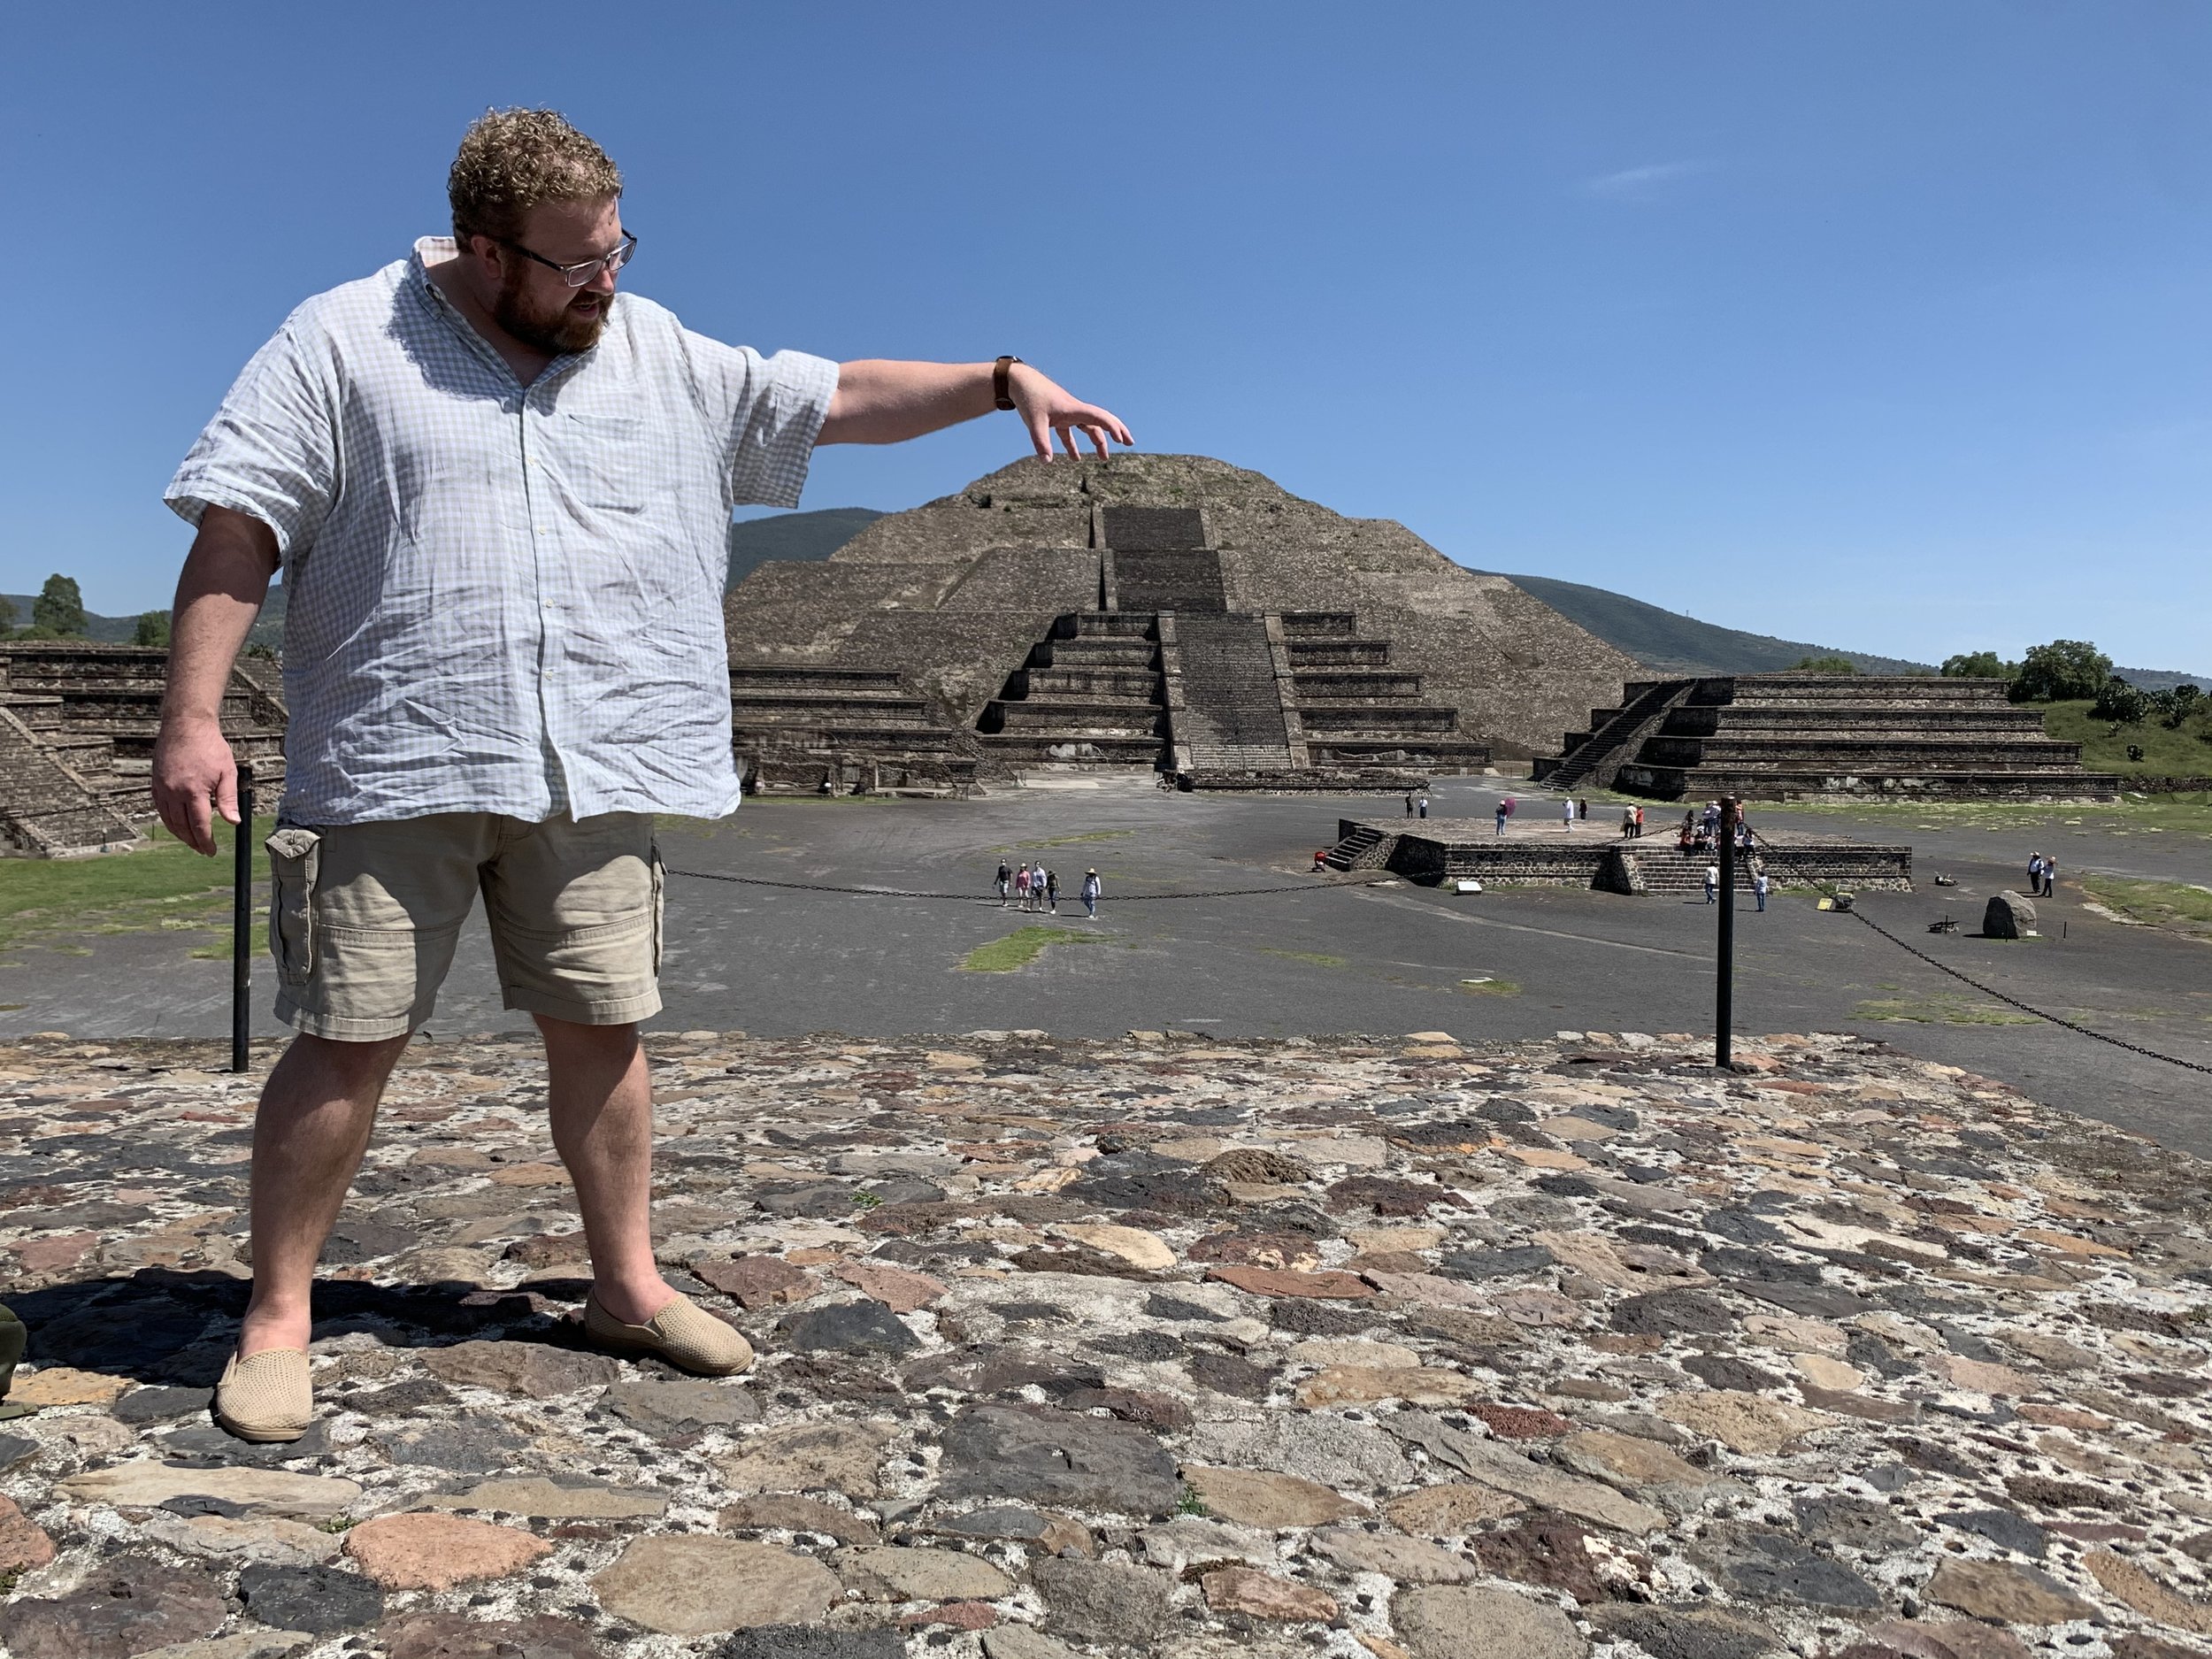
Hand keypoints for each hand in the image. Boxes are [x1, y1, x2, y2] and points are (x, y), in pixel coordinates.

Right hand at [152, 716, 239, 855]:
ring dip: (180, 834)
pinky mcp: (155, 783)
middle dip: (193, 841)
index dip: (205, 841)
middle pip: (182, 826)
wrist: (185, 726)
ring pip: (168, 820)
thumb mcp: (227, 771)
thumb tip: (234, 822)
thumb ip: (228, 799)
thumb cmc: (209, 746)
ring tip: (192, 840)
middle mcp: (173, 792)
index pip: (199, 825)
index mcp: (193, 791)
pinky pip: (160, 808)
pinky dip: (168, 820)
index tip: (211, 851)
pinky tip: (177, 824)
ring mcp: (161, 787)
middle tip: (203, 849)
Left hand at [1009, 365, 1132, 461]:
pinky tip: (1075, 459)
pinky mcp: (1057, 417)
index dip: (1113, 428)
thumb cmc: (1028, 398)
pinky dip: (1074, 445)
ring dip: (1097, 441)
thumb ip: (1041, 442)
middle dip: (1116, 431)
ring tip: (1104, 458)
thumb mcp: (1034, 421)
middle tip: (1129, 442)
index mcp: (1074, 409)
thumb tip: (1046, 462)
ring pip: (1088, 427)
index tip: (1122, 440)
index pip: (1099, 418)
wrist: (1018, 381)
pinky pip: (1070, 432)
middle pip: (1101, 420)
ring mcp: (1066, 413)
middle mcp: (1074, 410)